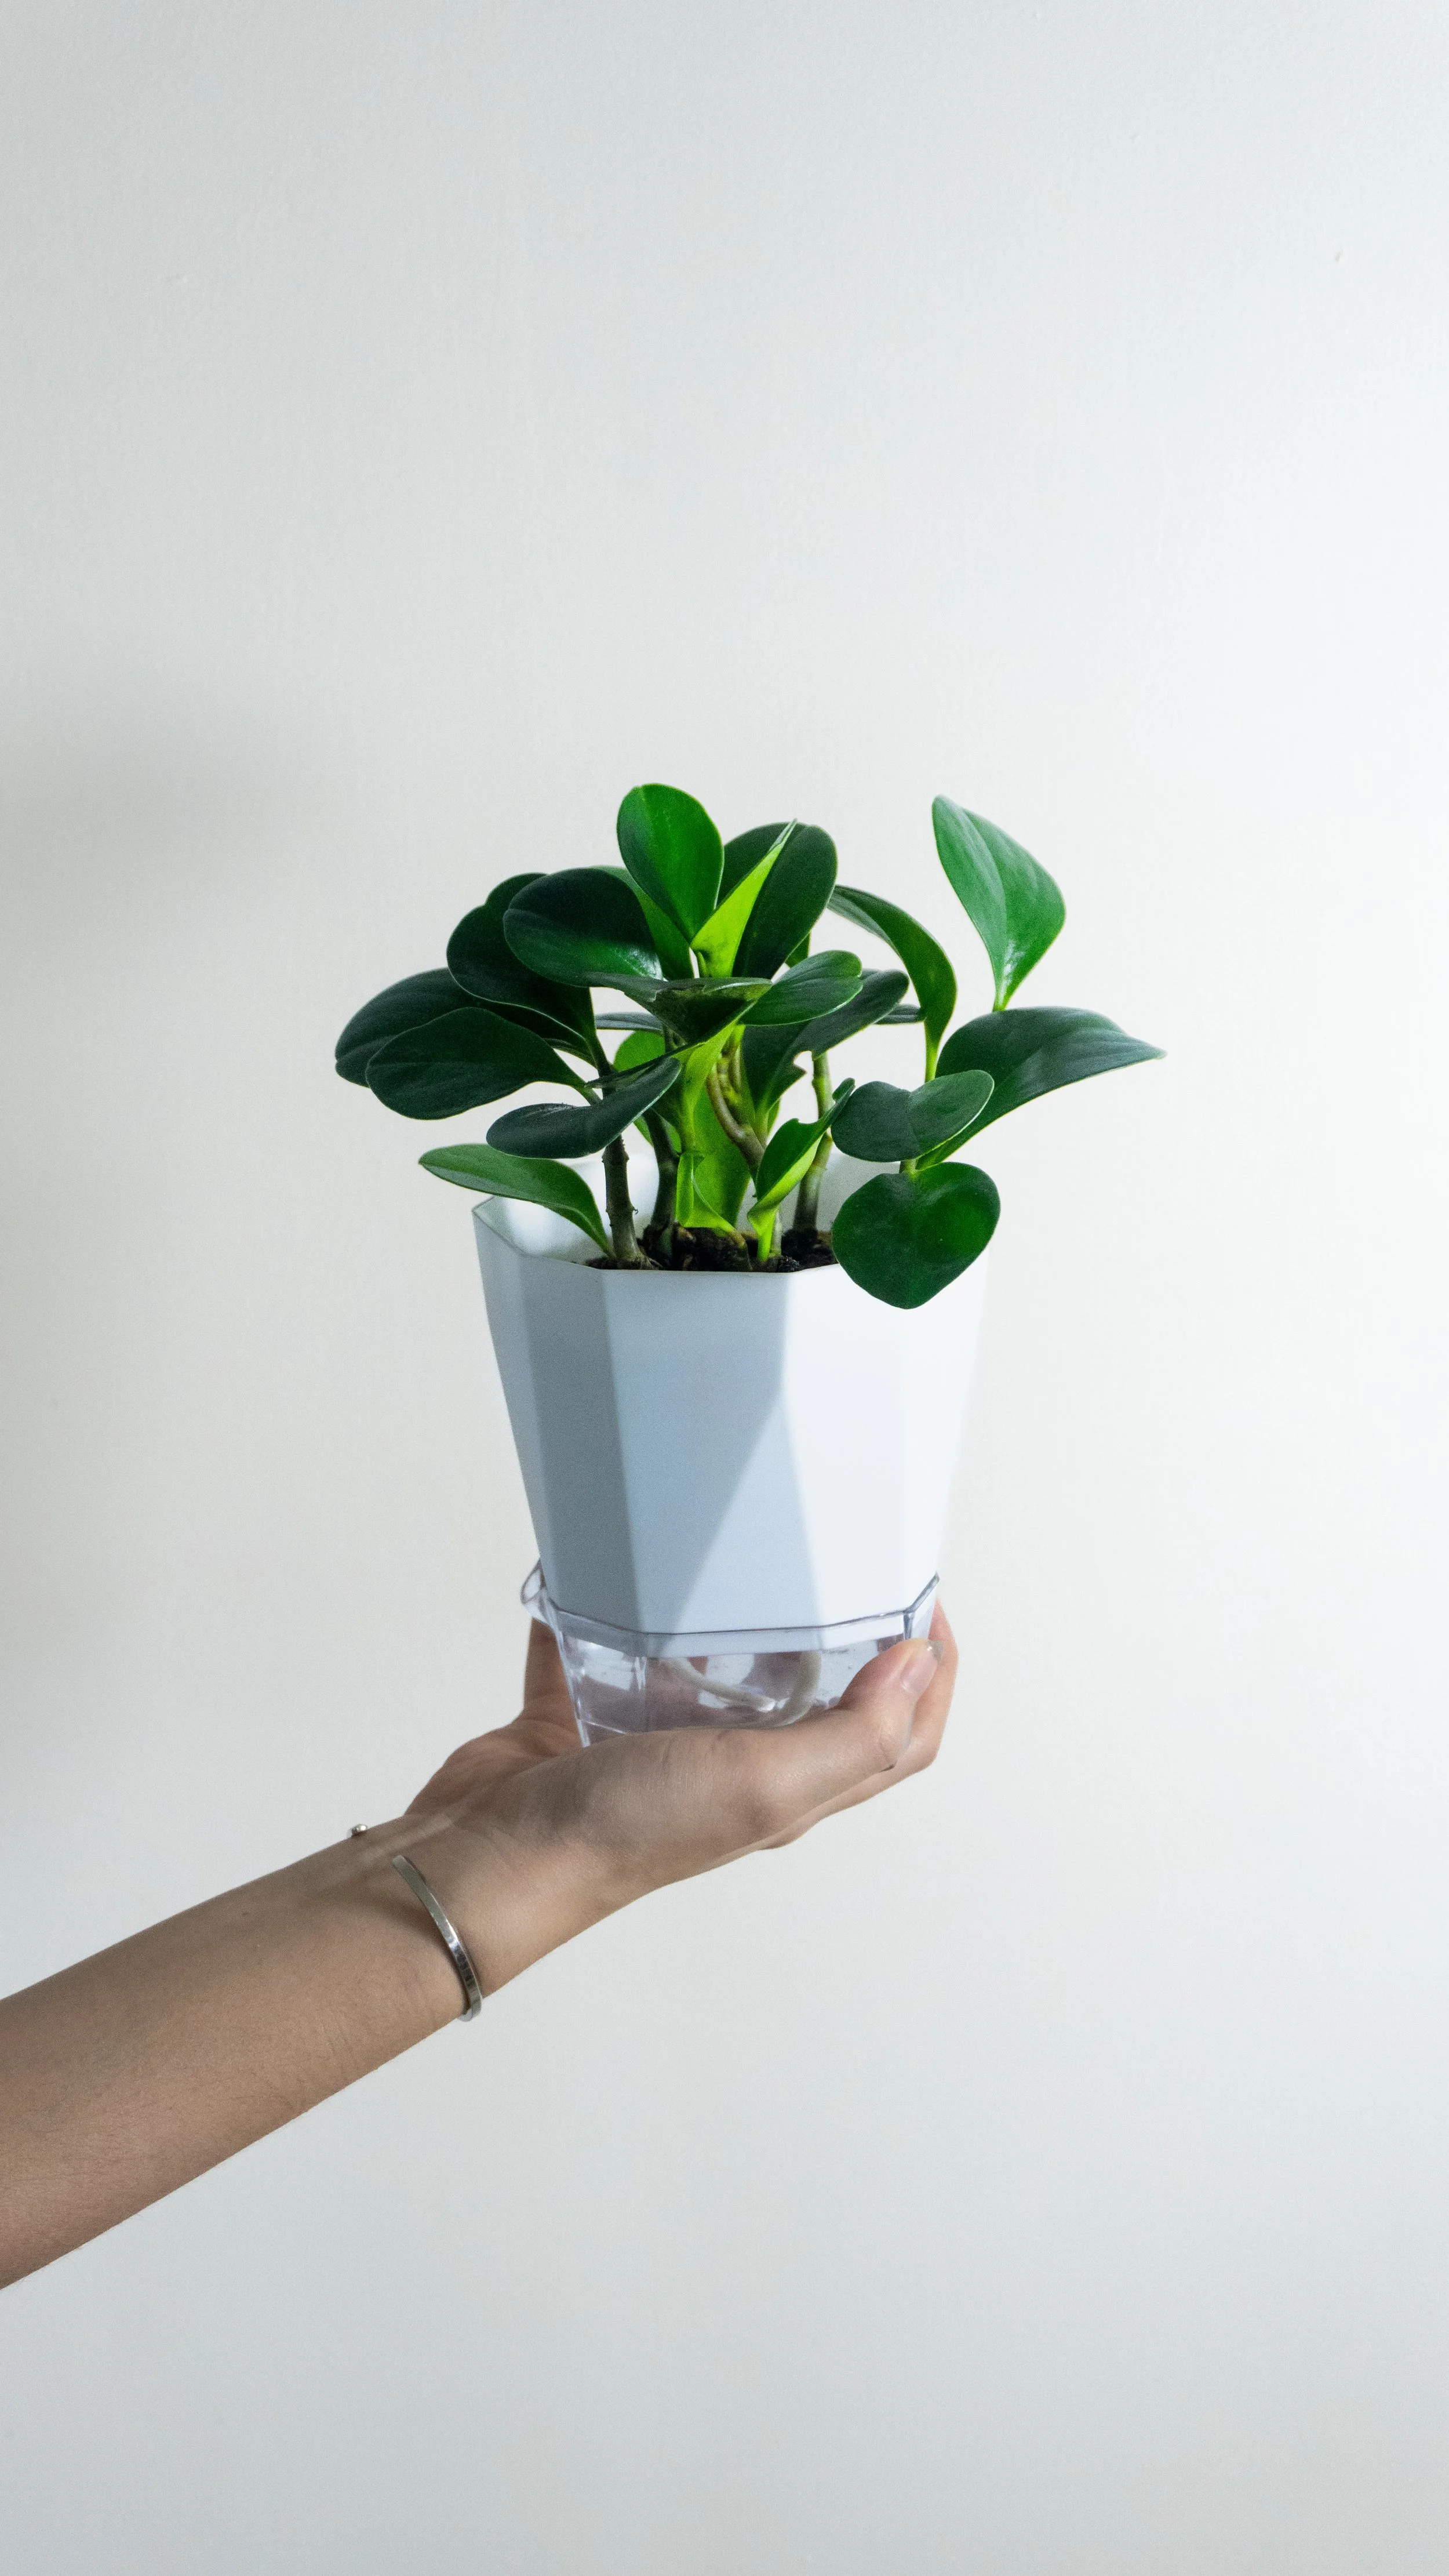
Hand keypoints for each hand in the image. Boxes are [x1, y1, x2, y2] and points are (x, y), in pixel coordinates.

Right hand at [402, 1604, 956, 1992]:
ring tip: (725, 1553)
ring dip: (719, 1614)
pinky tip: (600, 1569)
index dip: (929, 1674)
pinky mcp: (584, 1719)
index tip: (921, 1599)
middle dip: (838, 1628)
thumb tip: (921, 1666)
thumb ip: (854, 1733)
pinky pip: (601, 1653)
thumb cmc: (628, 1832)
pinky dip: (601, 1613)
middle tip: (837, 1557)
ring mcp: (658, 1742)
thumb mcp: (765, 1783)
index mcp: (789, 1786)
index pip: (896, 1736)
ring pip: (708, 1668)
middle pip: (813, 1697)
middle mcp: (734, 1765)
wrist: (495, 1859)